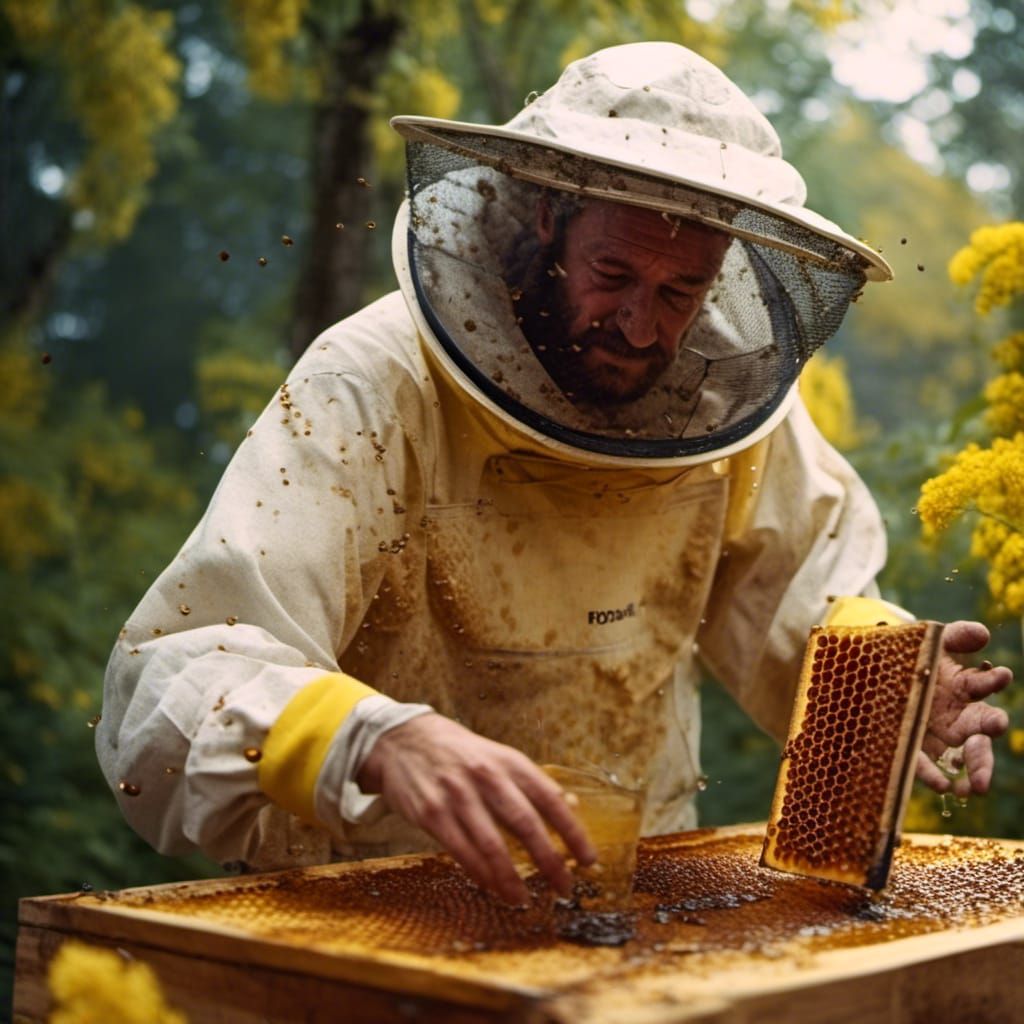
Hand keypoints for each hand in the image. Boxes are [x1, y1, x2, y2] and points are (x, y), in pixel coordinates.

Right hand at [356, 713, 596, 903]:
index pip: (550, 798)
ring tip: (525, 899)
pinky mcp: (431, 813)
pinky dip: (480, 874)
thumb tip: (572, 807)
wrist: (404, 740)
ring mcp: (457, 795)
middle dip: (549, 860)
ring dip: (512, 878)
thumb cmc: (461, 753)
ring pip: (492, 845)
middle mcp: (486, 776)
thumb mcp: (499, 757)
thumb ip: (531, 784)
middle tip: (564, 887)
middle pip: (525, 824)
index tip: (589, 859)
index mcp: (509, 761)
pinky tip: (492, 887)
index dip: (573, 831)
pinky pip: (461, 851)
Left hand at [916, 621, 1011, 796]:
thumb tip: (983, 633)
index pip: (986, 686)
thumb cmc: (910, 658)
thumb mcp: (930, 643)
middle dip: (992, 729)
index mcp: (965, 688)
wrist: (872, 674)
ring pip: (964, 757)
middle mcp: (959, 716)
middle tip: (997, 727)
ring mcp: (939, 736)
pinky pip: (926, 766)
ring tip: (977, 787)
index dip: (994, 680)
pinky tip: (943, 787)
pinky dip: (935, 775)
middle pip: (983, 729)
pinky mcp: (915, 750)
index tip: (1000, 674)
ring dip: (975, 770)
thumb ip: (956, 637)